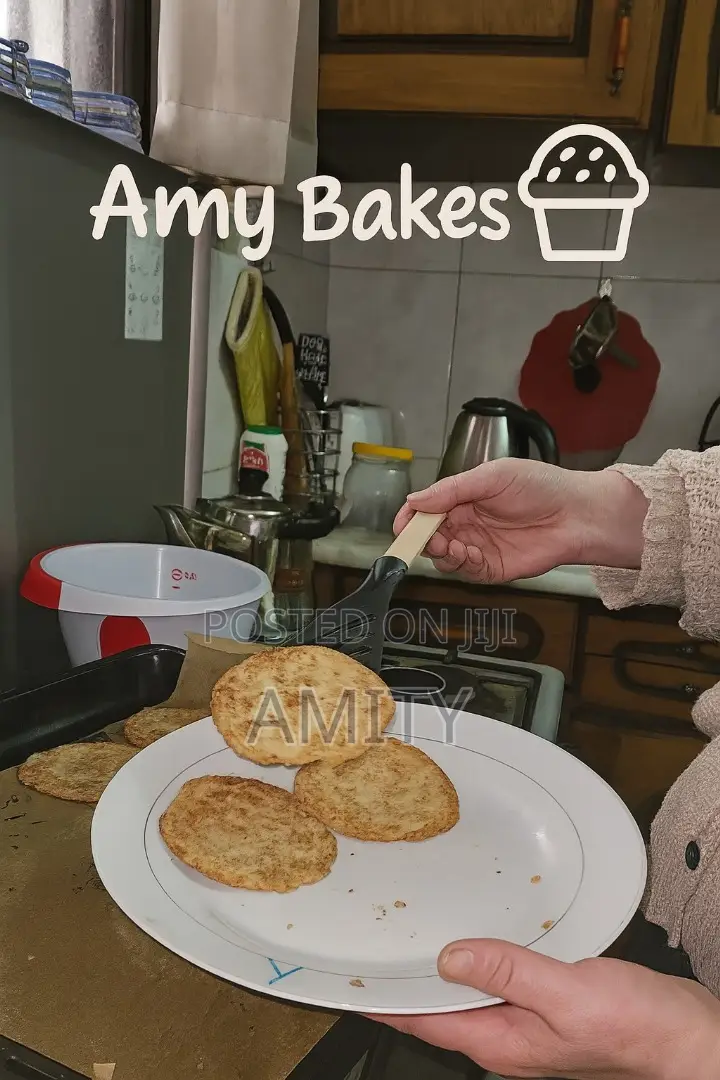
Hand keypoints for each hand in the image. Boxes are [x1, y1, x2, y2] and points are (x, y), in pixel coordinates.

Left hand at [370, 939, 719, 1079]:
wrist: (686, 1041)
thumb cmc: (638, 1029)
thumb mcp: (567, 993)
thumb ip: (508, 972)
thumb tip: (451, 956)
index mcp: (503, 1042)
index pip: (427, 1023)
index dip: (386, 1002)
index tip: (353, 982)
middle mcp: (509, 1037)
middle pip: (441, 1010)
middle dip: (407, 982)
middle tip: (374, 947)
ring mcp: (528, 1024)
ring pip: (468, 995)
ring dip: (440, 969)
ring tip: (409, 939)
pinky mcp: (547, 1006)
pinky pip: (498, 982)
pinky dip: (477, 960)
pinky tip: (474, 939)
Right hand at [394, 459, 648, 583]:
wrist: (577, 514)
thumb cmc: (540, 486)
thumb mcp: (492, 476)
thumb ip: (452, 489)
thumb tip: (414, 500)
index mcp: (463, 498)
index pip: (426, 509)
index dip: (410, 517)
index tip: (401, 525)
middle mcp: (466, 524)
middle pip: (429, 536)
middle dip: (422, 539)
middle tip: (427, 538)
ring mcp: (478, 547)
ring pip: (443, 557)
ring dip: (440, 554)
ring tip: (450, 545)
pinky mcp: (492, 569)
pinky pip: (466, 571)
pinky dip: (460, 564)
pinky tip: (467, 553)